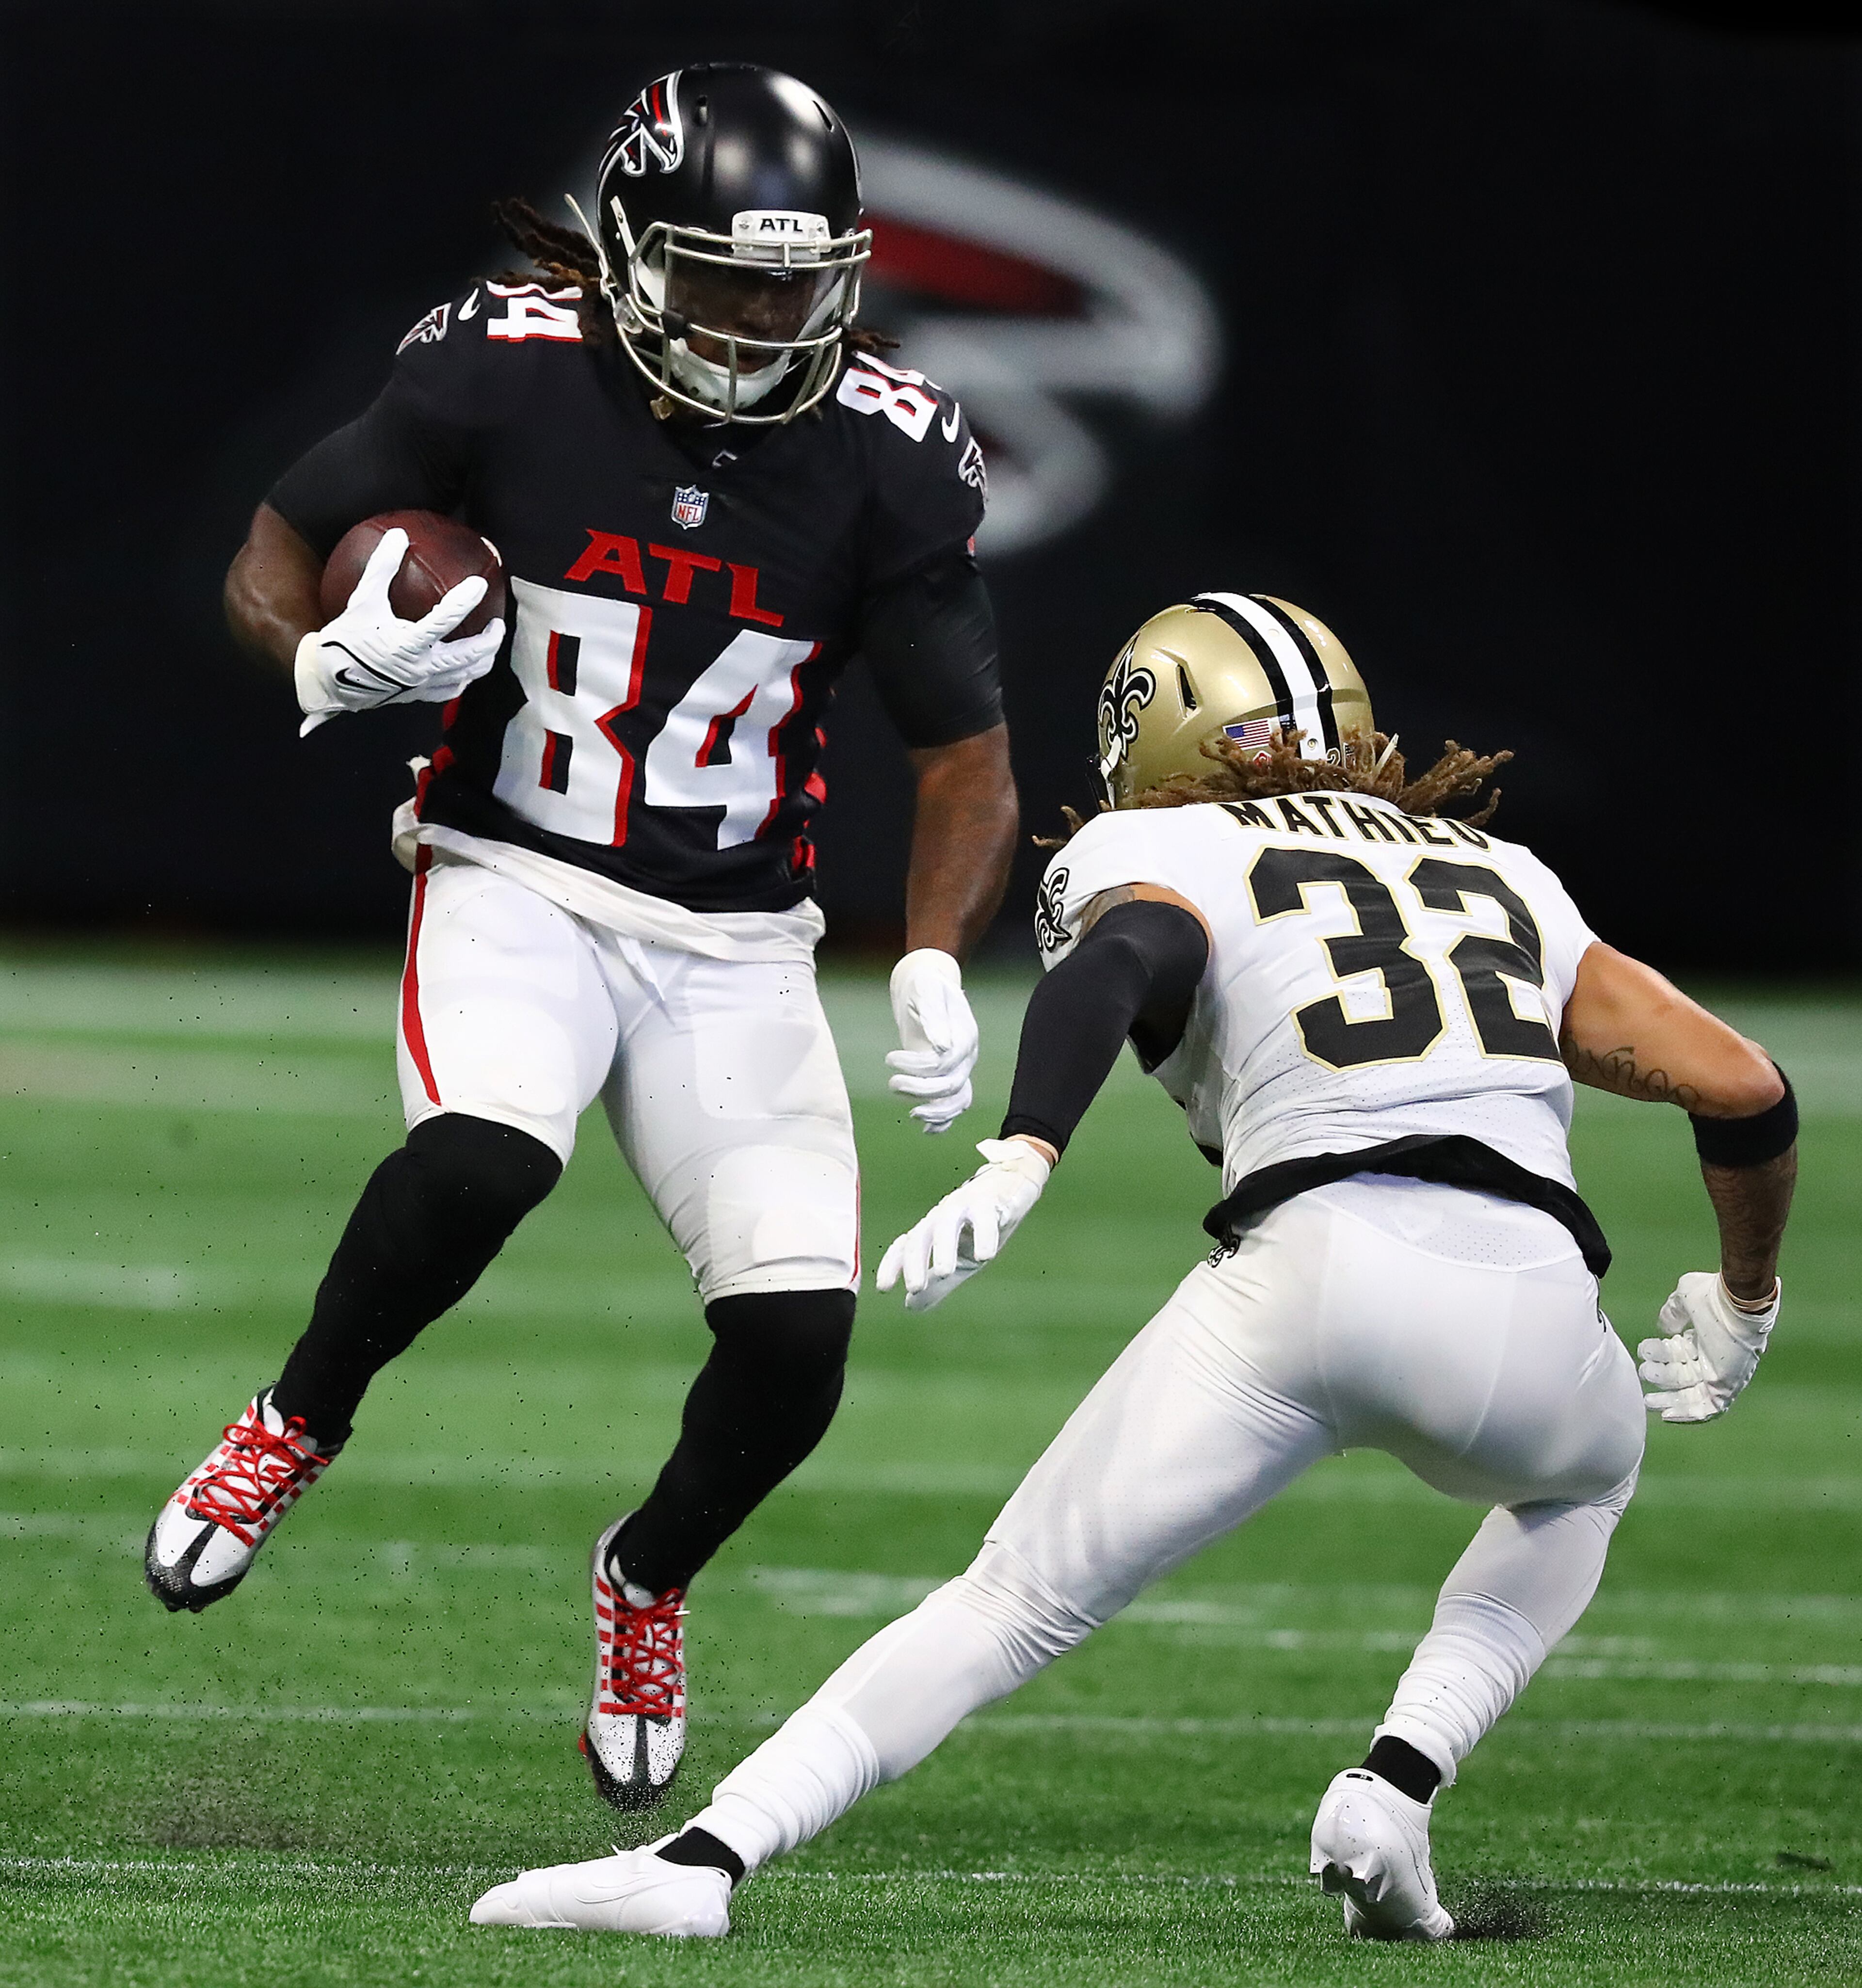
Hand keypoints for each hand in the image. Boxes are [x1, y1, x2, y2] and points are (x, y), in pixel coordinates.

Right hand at [294, 528, 503, 735]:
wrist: (330, 680)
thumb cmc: (346, 638)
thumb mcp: (362, 600)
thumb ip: (381, 568)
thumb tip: (397, 535)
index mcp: (406, 643)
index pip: (444, 620)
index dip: (464, 601)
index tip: (479, 583)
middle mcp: (420, 667)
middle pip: (469, 655)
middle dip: (490, 640)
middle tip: (497, 623)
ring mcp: (422, 684)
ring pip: (466, 675)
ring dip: (483, 660)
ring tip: (490, 645)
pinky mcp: (419, 695)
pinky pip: (451, 690)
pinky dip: (464, 678)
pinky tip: (467, 669)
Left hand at [875, 1138, 1051, 1311]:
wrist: (1014, 1182)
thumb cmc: (982, 1225)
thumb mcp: (962, 1260)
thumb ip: (938, 1285)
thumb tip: (910, 1307)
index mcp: (933, 1229)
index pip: (906, 1245)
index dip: (893, 1264)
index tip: (884, 1287)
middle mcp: (944, 1216)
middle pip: (922, 1235)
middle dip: (916, 1261)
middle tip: (914, 1287)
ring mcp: (966, 1205)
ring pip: (947, 1222)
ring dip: (943, 1247)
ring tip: (944, 1272)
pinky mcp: (992, 1202)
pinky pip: (986, 1216)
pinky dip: (984, 1235)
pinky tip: (984, 1254)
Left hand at [886, 949, 980, 1133]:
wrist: (926, 989)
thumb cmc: (924, 987)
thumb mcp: (926, 991)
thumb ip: (933, 1016)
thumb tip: (940, 1046)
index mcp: (965, 1035)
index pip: (946, 1061)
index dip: (918, 1066)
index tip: (890, 1058)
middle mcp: (966, 1056)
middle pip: (951, 1085)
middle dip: (921, 1089)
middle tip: (892, 1083)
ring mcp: (959, 1068)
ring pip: (957, 1100)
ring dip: (936, 1112)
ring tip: (911, 1114)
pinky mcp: (947, 1076)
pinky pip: (955, 1106)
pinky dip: (943, 1121)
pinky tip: (926, 1130)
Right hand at [1638, 1270, 1780, 1422]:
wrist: (1738, 1304)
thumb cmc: (1714, 1298)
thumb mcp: (1685, 1298)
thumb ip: (1673, 1312)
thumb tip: (1665, 1328)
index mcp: (1705, 1338)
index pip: (1679, 1354)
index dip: (1660, 1354)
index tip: (1646, 1350)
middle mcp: (1713, 1358)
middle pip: (1682, 1375)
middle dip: (1660, 1377)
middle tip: (1644, 1373)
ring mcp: (1721, 1374)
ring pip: (1692, 1395)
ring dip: (1670, 1400)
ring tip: (1649, 1401)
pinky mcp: (1727, 1386)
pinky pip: (1709, 1409)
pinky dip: (1689, 1414)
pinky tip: (1667, 1415)